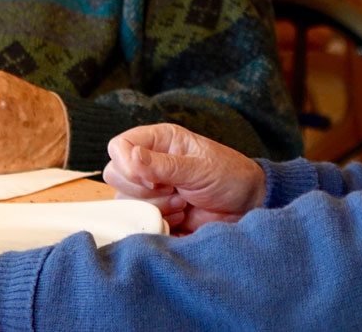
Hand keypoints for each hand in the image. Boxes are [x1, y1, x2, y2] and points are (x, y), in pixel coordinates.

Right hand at [104, 123, 265, 231]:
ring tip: (183, 202)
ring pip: (124, 200)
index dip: (126, 163)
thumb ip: (163, 165)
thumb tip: (129, 156)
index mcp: (160, 140)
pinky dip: (159, 221)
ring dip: (155, 206)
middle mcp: (149, 161)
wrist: (245, 206)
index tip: (151, 180)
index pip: (120, 145)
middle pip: (115, 174)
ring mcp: (150, 188)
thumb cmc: (228, 176)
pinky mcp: (154, 210)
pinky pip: (138, 219)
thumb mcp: (198, 168)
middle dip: (143, 190)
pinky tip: (181, 216)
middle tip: (174, 189)